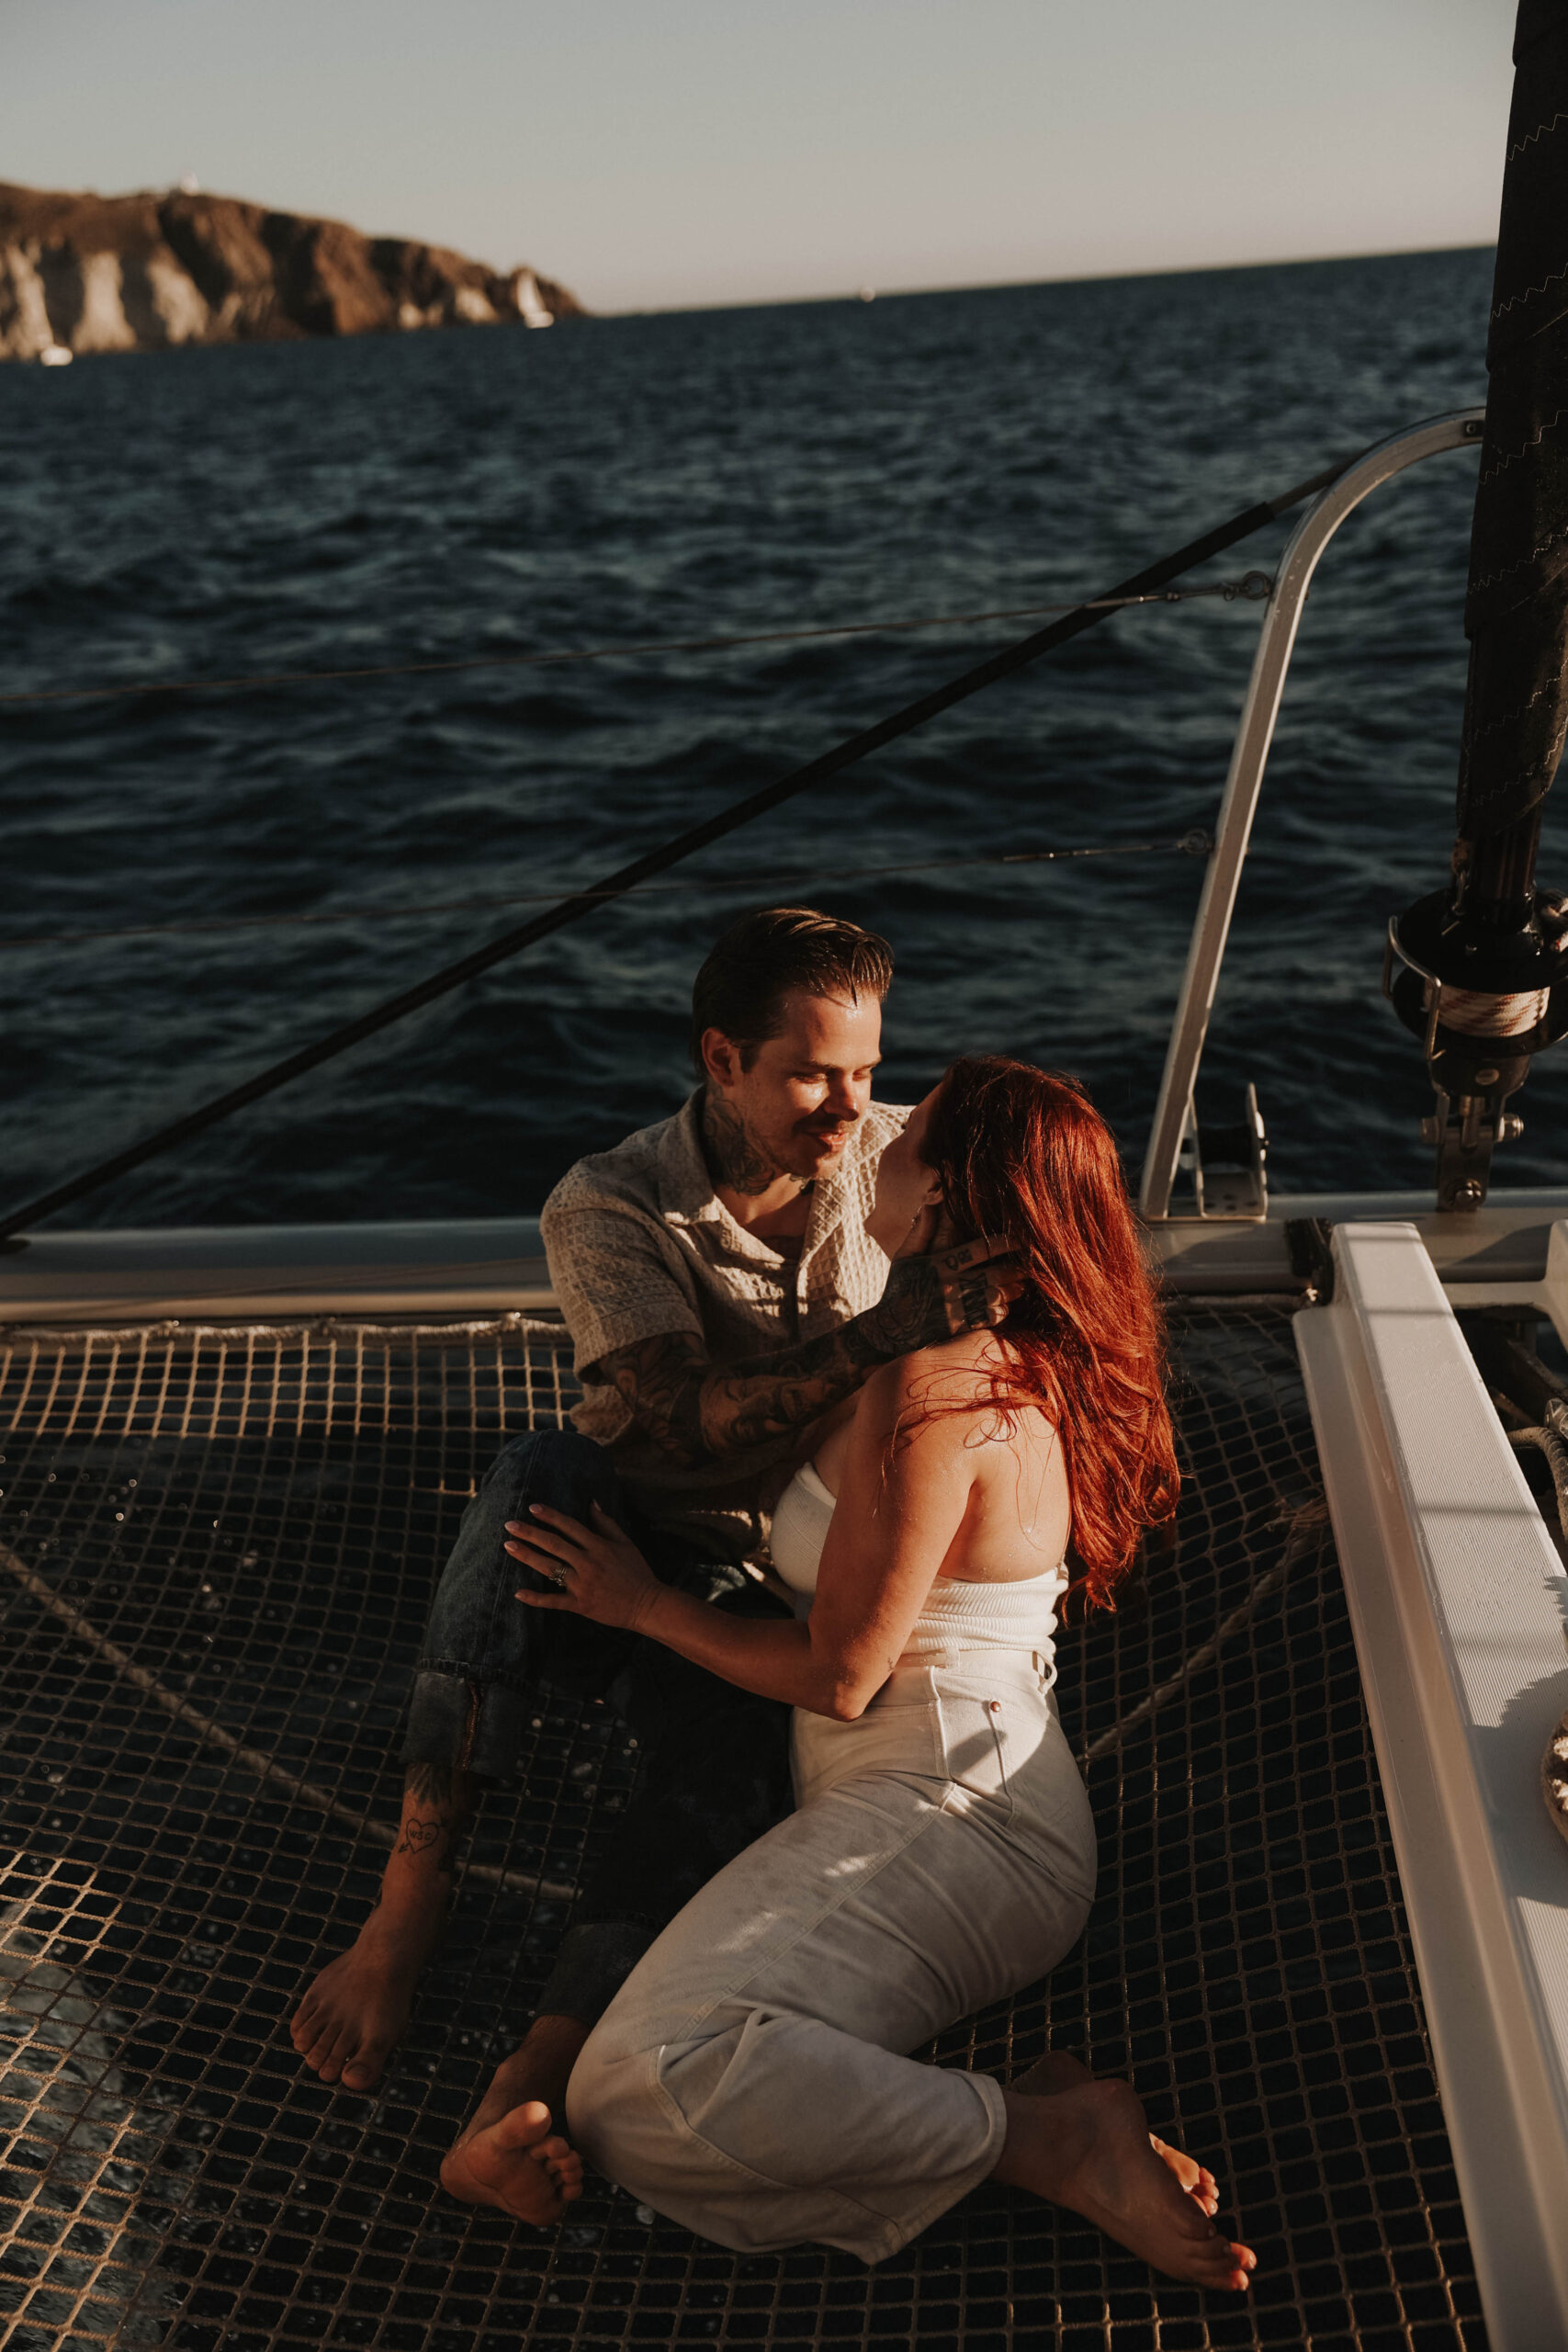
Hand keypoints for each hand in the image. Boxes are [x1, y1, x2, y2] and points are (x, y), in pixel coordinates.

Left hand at [507, 1502, 659, 1631]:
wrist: (647, 1605)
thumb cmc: (637, 1572)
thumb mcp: (625, 1543)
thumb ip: (606, 1523)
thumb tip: (591, 1502)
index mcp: (599, 1546)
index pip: (570, 1526)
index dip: (550, 1515)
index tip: (532, 1507)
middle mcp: (588, 1563)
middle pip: (554, 1544)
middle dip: (530, 1533)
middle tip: (509, 1525)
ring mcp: (582, 1585)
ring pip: (550, 1568)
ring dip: (527, 1556)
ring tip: (509, 1546)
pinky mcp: (580, 1604)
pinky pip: (554, 1601)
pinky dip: (536, 1598)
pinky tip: (518, 1592)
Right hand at [858, 1232, 1022, 1357]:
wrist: (889, 1331)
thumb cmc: (899, 1288)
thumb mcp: (904, 1257)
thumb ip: (920, 1230)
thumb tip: (931, 1200)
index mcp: (940, 1264)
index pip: (981, 1249)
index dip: (1005, 1242)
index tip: (1020, 1238)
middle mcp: (951, 1285)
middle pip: (996, 1273)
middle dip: (1017, 1268)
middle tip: (1030, 1263)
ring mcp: (957, 1308)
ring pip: (998, 1295)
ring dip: (1015, 1288)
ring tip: (1023, 1283)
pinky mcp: (960, 1327)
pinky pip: (992, 1317)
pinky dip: (1004, 1310)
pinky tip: (1006, 1304)